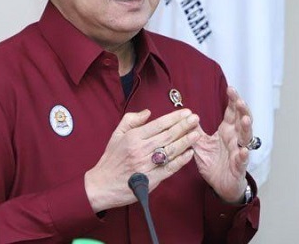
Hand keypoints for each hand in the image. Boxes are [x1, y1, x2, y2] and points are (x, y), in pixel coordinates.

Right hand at [84, 108, 200, 212]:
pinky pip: (170, 168)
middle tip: (196, 118)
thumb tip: (148, 112)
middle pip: (167, 135)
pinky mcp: (151, 180)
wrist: (102, 185)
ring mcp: (147, 165)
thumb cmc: (111, 160)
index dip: (174, 118)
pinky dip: (181, 161)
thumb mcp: (116, 135)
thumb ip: (131, 120)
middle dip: (184, 126)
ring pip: (171, 150)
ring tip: (197, 133)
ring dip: (186, 141)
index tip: (186, 112)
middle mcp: (141, 150)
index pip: (158, 124)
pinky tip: (190, 153)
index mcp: (133, 137)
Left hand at [193, 87, 252, 202]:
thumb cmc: (214, 163)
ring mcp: (239, 152)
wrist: (220, 185)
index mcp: (227, 132)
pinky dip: (243, 155)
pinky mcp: (239, 167)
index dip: (233, 101)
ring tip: (245, 120)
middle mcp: (235, 139)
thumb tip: (187, 115)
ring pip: (246, 138)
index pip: (232, 113)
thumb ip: (195, 131)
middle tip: (239, 100)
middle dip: (242, 110)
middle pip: (242, 121)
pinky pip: (242, 160)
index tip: (231, 89)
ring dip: (247, 128)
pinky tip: (243, 150)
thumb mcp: (200, 145)